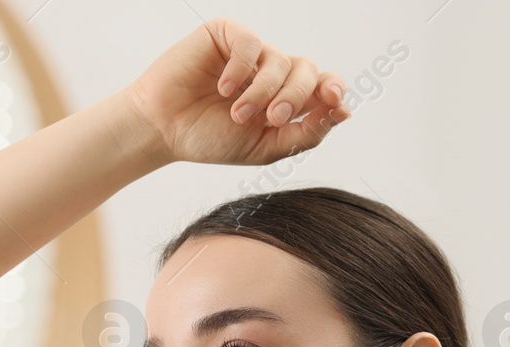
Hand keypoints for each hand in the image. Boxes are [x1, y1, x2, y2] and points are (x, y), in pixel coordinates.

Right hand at [123, 17, 350, 166]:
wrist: (164, 130)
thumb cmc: (211, 139)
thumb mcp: (265, 147)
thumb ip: (305, 133)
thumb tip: (344, 112)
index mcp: (286, 98)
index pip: (323, 85)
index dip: (333, 89)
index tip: (333, 101)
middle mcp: (272, 72)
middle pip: (307, 70)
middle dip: (296, 96)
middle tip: (273, 118)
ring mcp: (251, 53)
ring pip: (280, 60)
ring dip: (262, 92)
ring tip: (236, 114)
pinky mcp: (226, 35)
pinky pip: (251, 44)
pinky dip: (241, 70)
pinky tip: (223, 88)